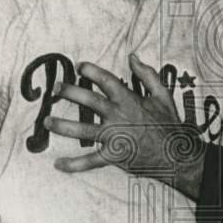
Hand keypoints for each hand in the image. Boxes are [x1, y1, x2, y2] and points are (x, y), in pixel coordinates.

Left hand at [44, 53, 205, 196]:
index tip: (79, 66)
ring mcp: (114, 137)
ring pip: (83, 130)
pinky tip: (58, 164)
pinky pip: (91, 161)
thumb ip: (147, 75)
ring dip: (63, 125)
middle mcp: (118, 116)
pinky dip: (74, 164)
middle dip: (70, 92)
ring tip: (46, 121)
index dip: (91, 70)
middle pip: (88, 101)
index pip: (105, 80)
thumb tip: (133, 57)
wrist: (177, 153)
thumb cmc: (170, 124)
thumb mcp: (163, 95)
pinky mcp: (114, 156)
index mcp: (129, 99)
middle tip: (56, 88)